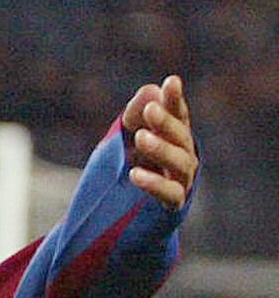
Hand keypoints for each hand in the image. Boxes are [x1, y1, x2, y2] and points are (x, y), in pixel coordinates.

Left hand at [120, 74, 197, 210]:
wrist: (115, 216)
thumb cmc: (124, 169)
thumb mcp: (122, 137)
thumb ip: (134, 114)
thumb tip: (151, 90)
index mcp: (174, 137)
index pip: (178, 115)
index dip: (175, 99)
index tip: (172, 81)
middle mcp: (183, 157)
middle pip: (181, 137)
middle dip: (167, 122)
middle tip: (150, 108)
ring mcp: (181, 181)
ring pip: (180, 163)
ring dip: (162, 149)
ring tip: (141, 137)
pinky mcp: (172, 206)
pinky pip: (170, 194)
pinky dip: (155, 184)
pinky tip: (135, 174)